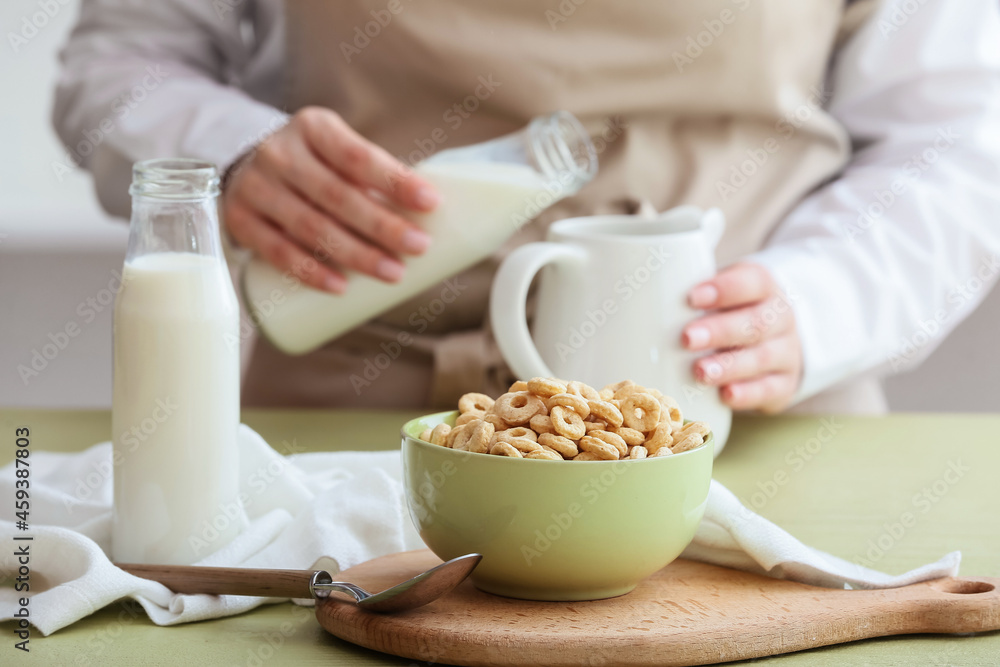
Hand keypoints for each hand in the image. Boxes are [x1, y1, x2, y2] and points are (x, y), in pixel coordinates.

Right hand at [222, 106, 439, 292]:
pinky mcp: (240, 220)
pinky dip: (310, 271)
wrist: (245, 167)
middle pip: (337, 195)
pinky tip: (340, 287)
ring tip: (393, 273)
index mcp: (313, 128)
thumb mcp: (337, 153)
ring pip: (310, 226)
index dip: (395, 180)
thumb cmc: (314, 166)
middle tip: (418, 247)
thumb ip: (373, 177)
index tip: (432, 202)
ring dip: (355, 254)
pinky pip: (277, 251)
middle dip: (382, 225)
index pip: (358, 155)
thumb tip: (434, 218)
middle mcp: (279, 152)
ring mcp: (256, 187)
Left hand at [682, 262, 801, 412]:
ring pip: (762, 358)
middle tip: (686, 338)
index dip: (725, 289)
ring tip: (700, 372)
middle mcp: (780, 318)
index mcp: (764, 288)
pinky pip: (769, 389)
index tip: (692, 297)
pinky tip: (725, 395)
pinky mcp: (784, 384)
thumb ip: (693, 296)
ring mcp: (786, 353)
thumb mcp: (722, 295)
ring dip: (729, 365)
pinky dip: (747, 394)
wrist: (778, 340)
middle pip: (755, 323)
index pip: (752, 282)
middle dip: (719, 331)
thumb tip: (634, 299)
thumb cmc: (732, 313)